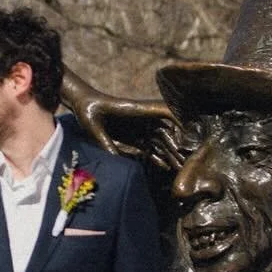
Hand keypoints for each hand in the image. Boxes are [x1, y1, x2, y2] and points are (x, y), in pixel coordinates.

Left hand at [63, 75, 177, 162]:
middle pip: (166, 132)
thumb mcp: (94, 128)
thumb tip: (117, 160)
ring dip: (169, 153)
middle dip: (177, 146)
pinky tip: (165, 166)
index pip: (165, 112)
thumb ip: (106, 143)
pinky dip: (157, 155)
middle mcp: (143, 118)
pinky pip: (148, 146)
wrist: (81, 104)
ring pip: (160, 141)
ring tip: (179, 167)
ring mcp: (139, 127)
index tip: (191, 133)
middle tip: (187, 162)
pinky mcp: (133, 135)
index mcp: (136, 110)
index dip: (180, 121)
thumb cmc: (87, 111)